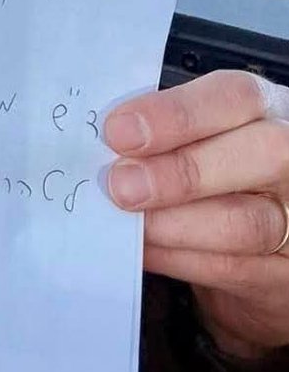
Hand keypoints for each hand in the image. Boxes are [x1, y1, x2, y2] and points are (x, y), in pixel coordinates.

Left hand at [104, 70, 288, 359]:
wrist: (259, 239)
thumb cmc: (217, 165)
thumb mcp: (201, 133)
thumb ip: (165, 130)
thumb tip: (102, 138)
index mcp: (264, 109)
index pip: (235, 97)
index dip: (176, 113)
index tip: (118, 130)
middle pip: (259, 155)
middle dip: (182, 171)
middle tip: (120, 184)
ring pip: (246, 223)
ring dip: (173, 224)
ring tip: (124, 220)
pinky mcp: (284, 274)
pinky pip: (234, 269)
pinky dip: (177, 258)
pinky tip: (140, 249)